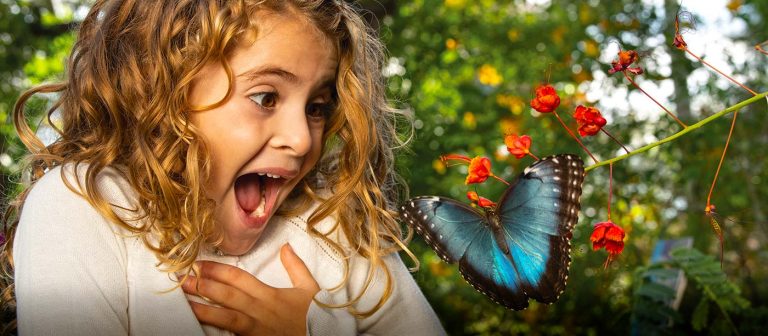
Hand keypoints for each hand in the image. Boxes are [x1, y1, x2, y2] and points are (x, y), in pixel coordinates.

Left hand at [182, 244, 319, 335]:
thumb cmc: (315, 316)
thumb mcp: (309, 289)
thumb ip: (296, 267)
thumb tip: (285, 247)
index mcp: (270, 295)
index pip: (239, 278)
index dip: (217, 270)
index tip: (199, 264)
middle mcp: (260, 311)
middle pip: (227, 296)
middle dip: (203, 286)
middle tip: (182, 279)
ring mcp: (256, 330)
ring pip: (226, 318)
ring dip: (204, 310)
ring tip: (186, 303)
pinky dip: (218, 333)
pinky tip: (202, 329)